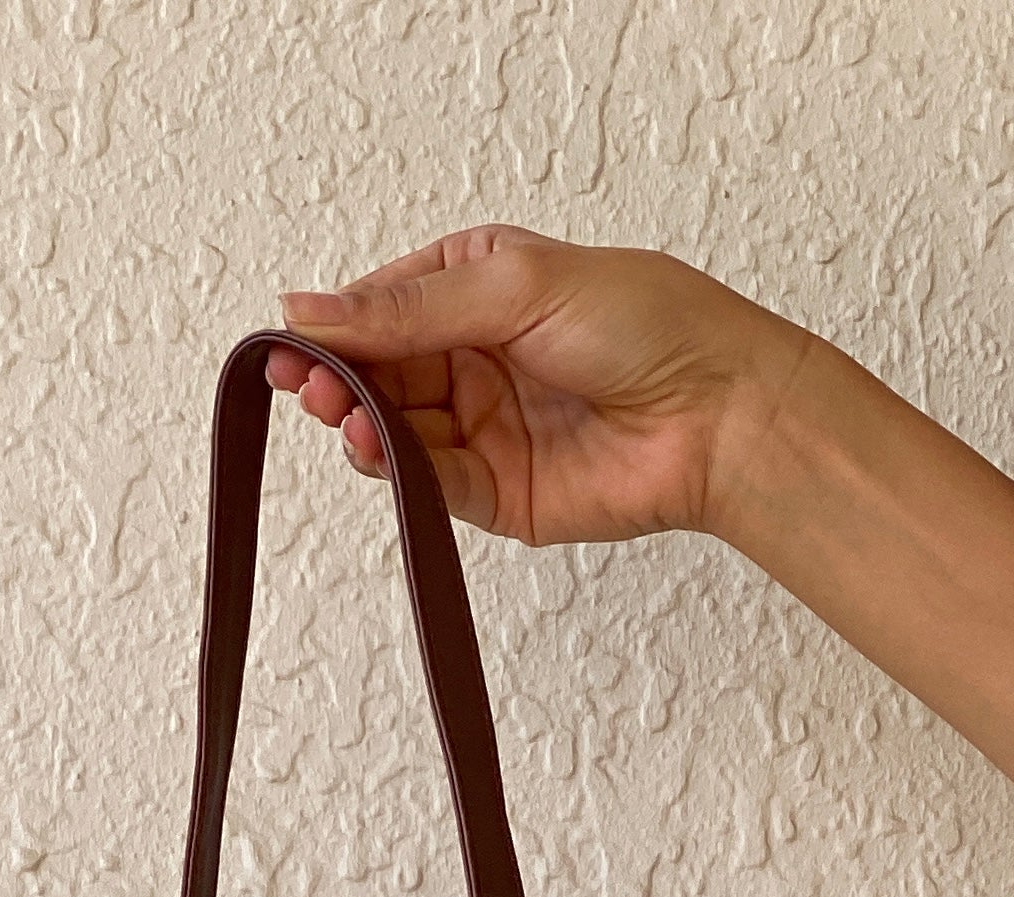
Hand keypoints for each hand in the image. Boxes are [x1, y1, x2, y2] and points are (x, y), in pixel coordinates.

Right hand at [268, 225, 811, 546]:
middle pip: (378, 371)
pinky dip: (398, 473)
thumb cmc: (645, 324)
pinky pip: (429, 484)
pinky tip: (378, 453)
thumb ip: (409, 308)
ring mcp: (481, 427)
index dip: (336, 324)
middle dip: (338, 379)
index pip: (383, 306)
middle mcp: (473, 356)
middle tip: (308, 387)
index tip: (296, 338)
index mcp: (476, 285)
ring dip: (361, 427)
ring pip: (394, 430)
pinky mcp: (496, 493)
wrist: (717, 413)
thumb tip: (311, 308)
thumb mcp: (513, 286)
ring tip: (344, 419)